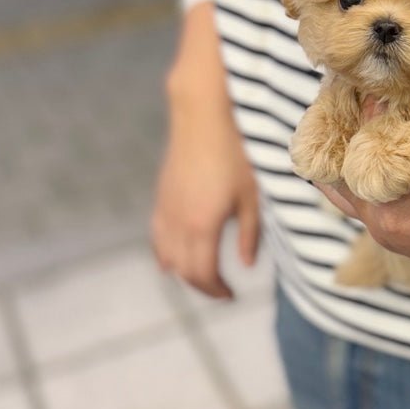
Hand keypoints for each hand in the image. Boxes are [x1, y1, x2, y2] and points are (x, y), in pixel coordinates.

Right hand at [151, 2, 259, 298]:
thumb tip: (247, 263)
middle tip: (221, 291)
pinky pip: (157, 234)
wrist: (204, 111)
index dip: (216, 291)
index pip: (203, 274)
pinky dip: (166, 251)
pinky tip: (175, 255)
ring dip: (182, 270)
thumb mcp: (252, 194)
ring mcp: (165, 207)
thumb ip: (250, 232)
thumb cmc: (236, 150)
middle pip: (183, 269)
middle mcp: (178, 221)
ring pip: (165, 254)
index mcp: (202, 224)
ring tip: (202, 275)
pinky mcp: (161, 194)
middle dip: (201, 285)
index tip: (232, 297)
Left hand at [314, 103, 409, 310]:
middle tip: (359, 88)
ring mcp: (396, 239)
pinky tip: (392, 143)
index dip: (360, 101)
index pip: (356, 143)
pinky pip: (377, 201)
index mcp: (394, 211)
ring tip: (371, 111)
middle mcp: (384, 230)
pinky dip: (376, 173)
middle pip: (341, 170)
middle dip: (349, 127)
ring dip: (358, 151)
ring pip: (354, 188)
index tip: (363, 72)